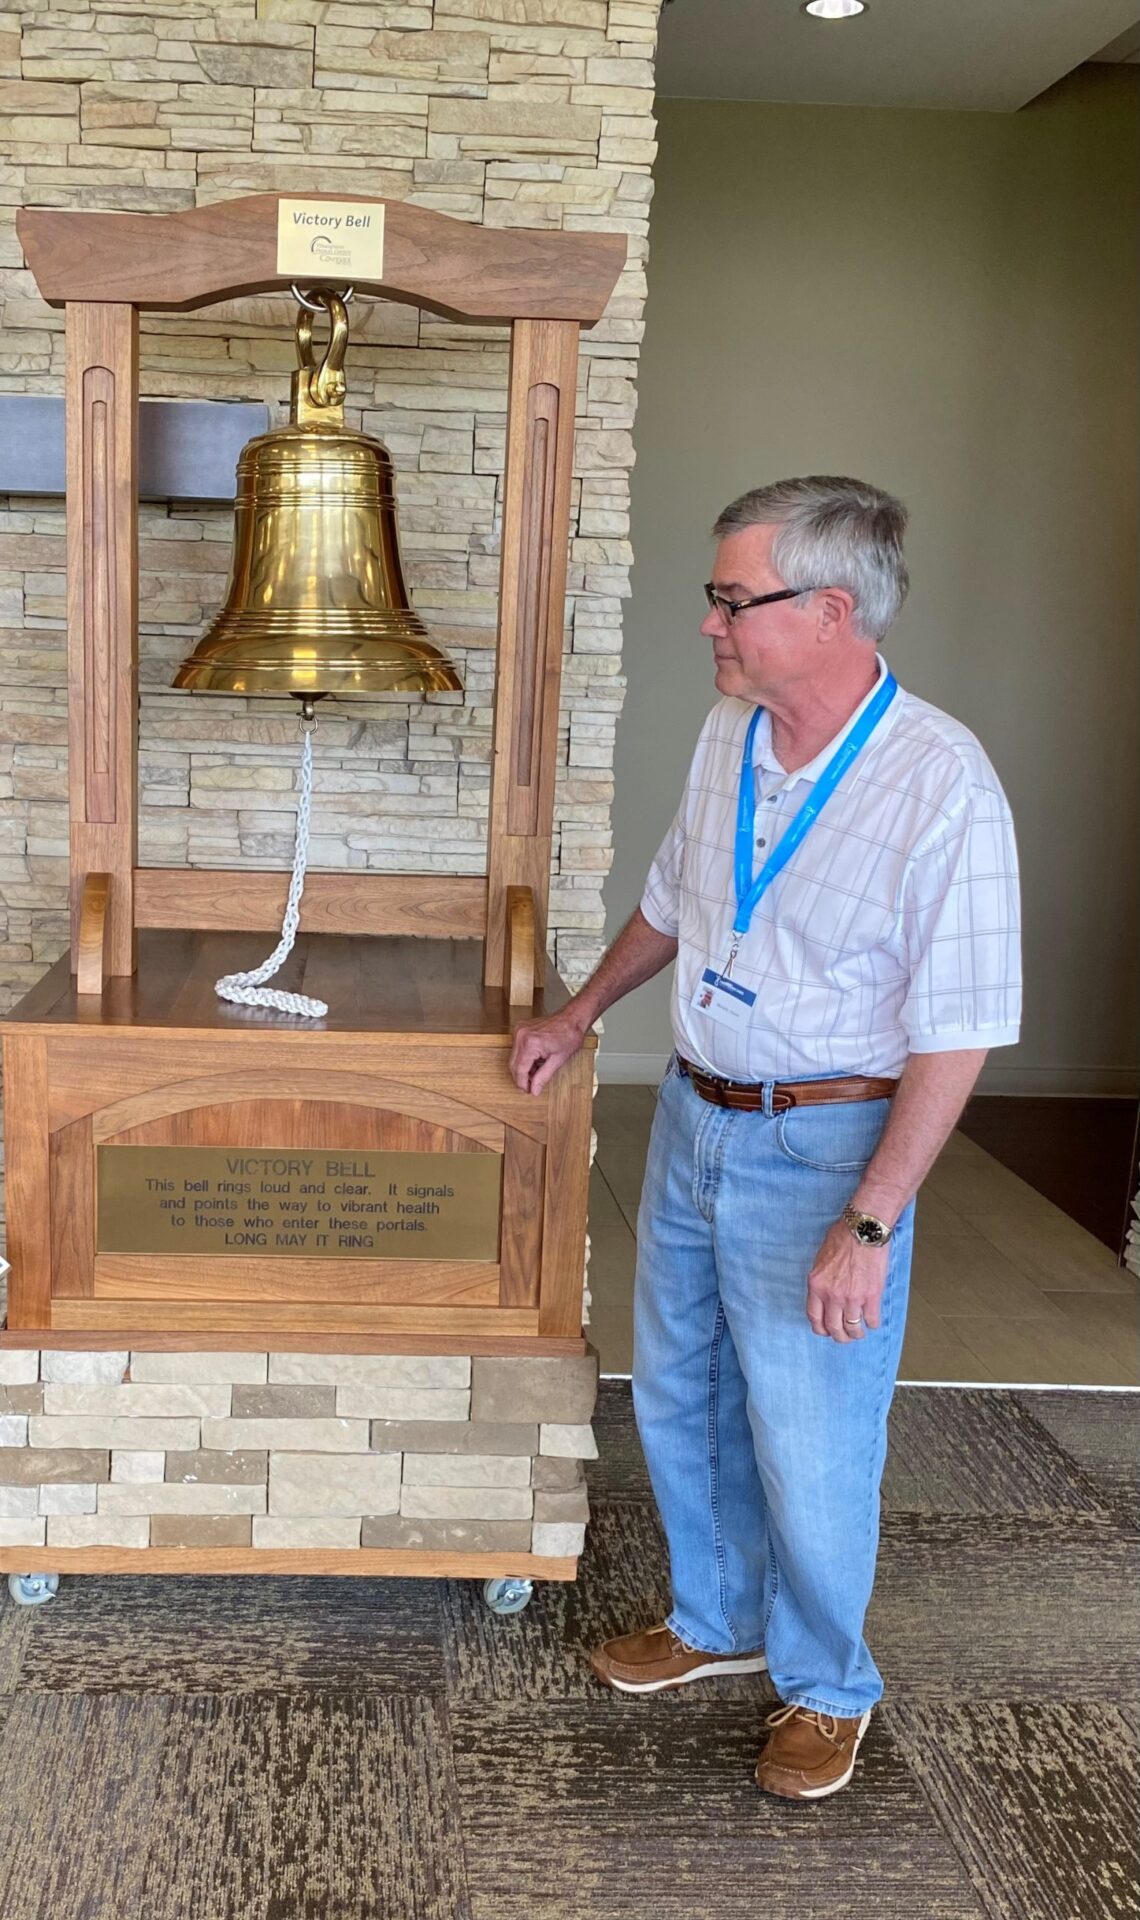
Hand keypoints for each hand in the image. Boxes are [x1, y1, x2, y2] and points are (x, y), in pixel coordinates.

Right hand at [509, 1006, 587, 1095]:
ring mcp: (519, 1031)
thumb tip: (534, 1090)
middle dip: (522, 1077)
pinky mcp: (520, 1029)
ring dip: (523, 1068)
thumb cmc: (569, 1036)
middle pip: (513, 1064)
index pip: (519, 1070)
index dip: (523, 1083)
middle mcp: (521, 1035)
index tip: (529, 1091)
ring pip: (513, 1058)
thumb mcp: (558, 1061)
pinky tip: (536, 1061)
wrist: (572, 1019)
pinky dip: (524, 1058)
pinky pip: (516, 1049)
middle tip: (532, 1085)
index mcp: (531, 1043)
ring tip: (537, 1071)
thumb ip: (543, 1077)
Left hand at [806, 1219, 888, 1343]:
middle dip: (840, 1337)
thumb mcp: (821, 1259)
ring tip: (860, 1332)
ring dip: (857, 1333)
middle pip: (834, 1328)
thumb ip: (822, 1280)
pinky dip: (872, 1324)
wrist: (863, 1229)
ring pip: (853, 1328)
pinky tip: (872, 1321)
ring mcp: (853, 1298)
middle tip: (845, 1336)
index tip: (826, 1330)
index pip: (814, 1317)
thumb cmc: (843, 1237)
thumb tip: (825, 1294)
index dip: (821, 1329)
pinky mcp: (872, 1296)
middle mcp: (832, 1295)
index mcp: (817, 1285)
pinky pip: (872, 1320)